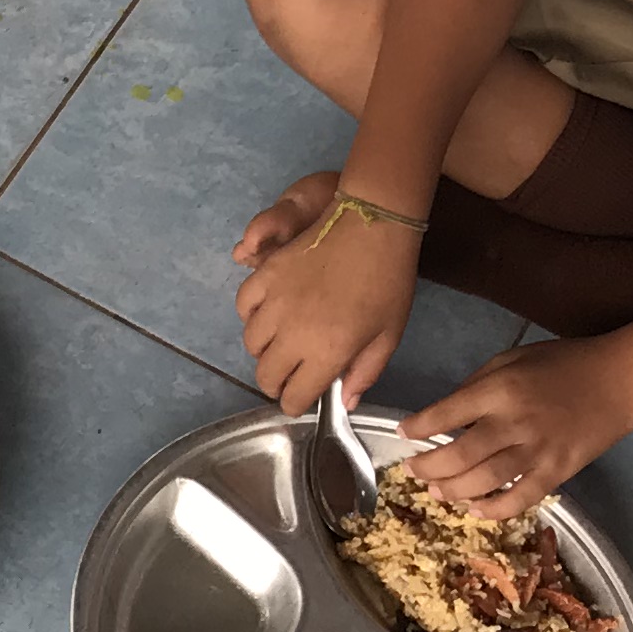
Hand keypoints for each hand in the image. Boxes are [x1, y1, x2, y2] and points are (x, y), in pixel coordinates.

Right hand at [231, 169, 424, 413]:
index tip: (301, 400)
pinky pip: (243, 305)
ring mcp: (275, 303)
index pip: (294, 396)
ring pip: (251, 343)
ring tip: (279, 345)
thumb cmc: (388, 283)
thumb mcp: (388, 336)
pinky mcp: (265, 276)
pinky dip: (250, 316)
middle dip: (275, 383)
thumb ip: (364, 373)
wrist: (372, 227)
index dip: (295, 404)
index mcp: (326, 353)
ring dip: (263, 351)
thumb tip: (345, 403)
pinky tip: (266, 314)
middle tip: (288, 377)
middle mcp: (293, 334)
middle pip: (266, 374)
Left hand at [398, 335, 632, 524]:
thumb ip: (477, 385)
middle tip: (413, 470)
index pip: (446, 413)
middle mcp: (514, 422)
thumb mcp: (511, 359)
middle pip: (460, 455)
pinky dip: (494, 509)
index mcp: (499, 389)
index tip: (403, 433)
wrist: (618, 381)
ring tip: (437, 490)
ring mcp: (537, 450)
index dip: (417, 426)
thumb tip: (446, 415)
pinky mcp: (558, 472)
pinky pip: (520, 499)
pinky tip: (476, 508)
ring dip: (454, 490)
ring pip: (485, 481)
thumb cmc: (561, 364)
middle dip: (428, 466)